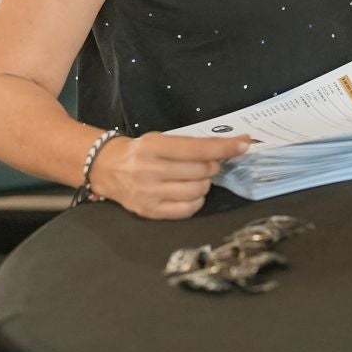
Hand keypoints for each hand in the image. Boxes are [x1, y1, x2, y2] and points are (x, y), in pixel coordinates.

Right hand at [92, 131, 252, 219]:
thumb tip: (231, 147)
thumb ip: (191, 145)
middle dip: (212, 167)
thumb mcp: (161, 140)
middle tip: (208, 164)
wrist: (107, 169)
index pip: (196, 149)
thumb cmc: (141, 152)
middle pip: (200, 171)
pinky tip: (191, 193)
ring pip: (196, 191)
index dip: (224, 147)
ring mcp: (148, 193)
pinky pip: (187, 210)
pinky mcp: (149, 211)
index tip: (244, 144)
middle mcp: (149, 170)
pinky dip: (196, 201)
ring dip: (204, 184)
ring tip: (196, 178)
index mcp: (153, 146)